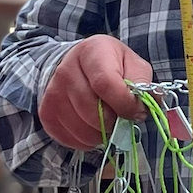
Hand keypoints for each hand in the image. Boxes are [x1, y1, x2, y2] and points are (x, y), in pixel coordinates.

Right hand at [41, 35, 154, 149]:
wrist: (78, 66)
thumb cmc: (112, 66)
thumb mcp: (133, 65)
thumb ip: (142, 83)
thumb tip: (145, 105)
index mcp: (92, 51)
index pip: (106, 85)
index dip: (125, 104)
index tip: (136, 111)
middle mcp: (66, 70)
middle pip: (92, 111)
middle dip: (114, 122)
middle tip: (121, 118)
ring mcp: (52, 92)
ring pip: (82, 129)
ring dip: (101, 134)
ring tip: (107, 122)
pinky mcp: (47, 113)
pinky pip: (69, 139)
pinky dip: (86, 141)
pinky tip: (92, 128)